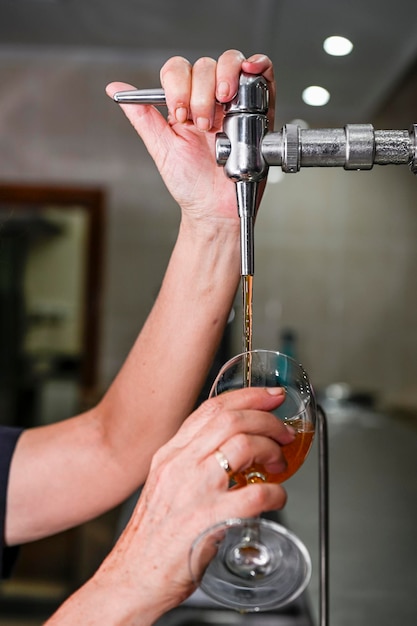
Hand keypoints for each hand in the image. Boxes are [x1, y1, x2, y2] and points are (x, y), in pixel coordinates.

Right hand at [93, 386, 291, 619]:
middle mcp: (181, 464)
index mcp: (170, 453)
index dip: (247, 396)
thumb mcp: (166, 483)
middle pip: (231, 419)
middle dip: (267, 419)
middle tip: (283, 431)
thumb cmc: (152, 536)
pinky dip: (276, 493)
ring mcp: (195, 490)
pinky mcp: (211, 519)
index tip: (270, 396)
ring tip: (279, 462)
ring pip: (244, 444)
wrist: (133, 577)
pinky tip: (276, 498)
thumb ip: (192, 462)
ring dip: (271, 449)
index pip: (211, 408)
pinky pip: (257, 494)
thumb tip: (230, 448)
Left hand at [106, 50, 274, 227]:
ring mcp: (234, 103)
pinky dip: (259, 67)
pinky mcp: (260, 111)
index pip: (178, 70)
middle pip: (205, 65)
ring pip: (231, 64)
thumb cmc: (191, 185)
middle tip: (202, 125)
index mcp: (184, 105)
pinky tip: (250, 71)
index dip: (178, 86)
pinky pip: (263, 76)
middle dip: (200, 94)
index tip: (181, 117)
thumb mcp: (162, 149)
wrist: (216, 209)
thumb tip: (115, 90)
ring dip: (224, 80)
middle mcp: (209, 100)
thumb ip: (142, 118)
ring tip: (222, 111)